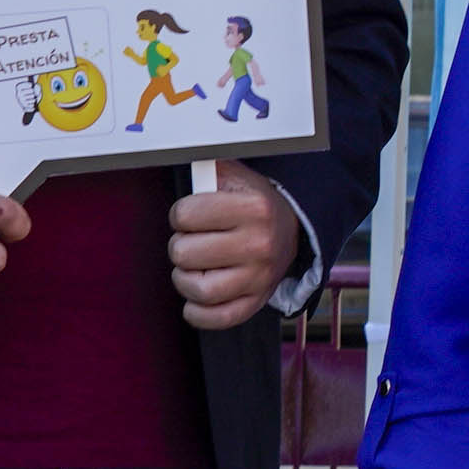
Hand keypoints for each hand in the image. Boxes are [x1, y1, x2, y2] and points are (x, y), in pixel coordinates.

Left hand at [170, 162, 302, 330]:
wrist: (294, 229)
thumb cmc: (253, 201)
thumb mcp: (236, 176)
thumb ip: (206, 168)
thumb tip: (173, 149)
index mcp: (253, 208)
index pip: (184, 215)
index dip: (181, 215)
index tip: (193, 216)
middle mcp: (260, 244)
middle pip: (184, 253)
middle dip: (181, 246)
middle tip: (194, 241)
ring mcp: (260, 277)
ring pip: (197, 289)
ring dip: (184, 279)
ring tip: (193, 268)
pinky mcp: (258, 301)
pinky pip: (218, 318)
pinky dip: (198, 312)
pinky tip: (195, 299)